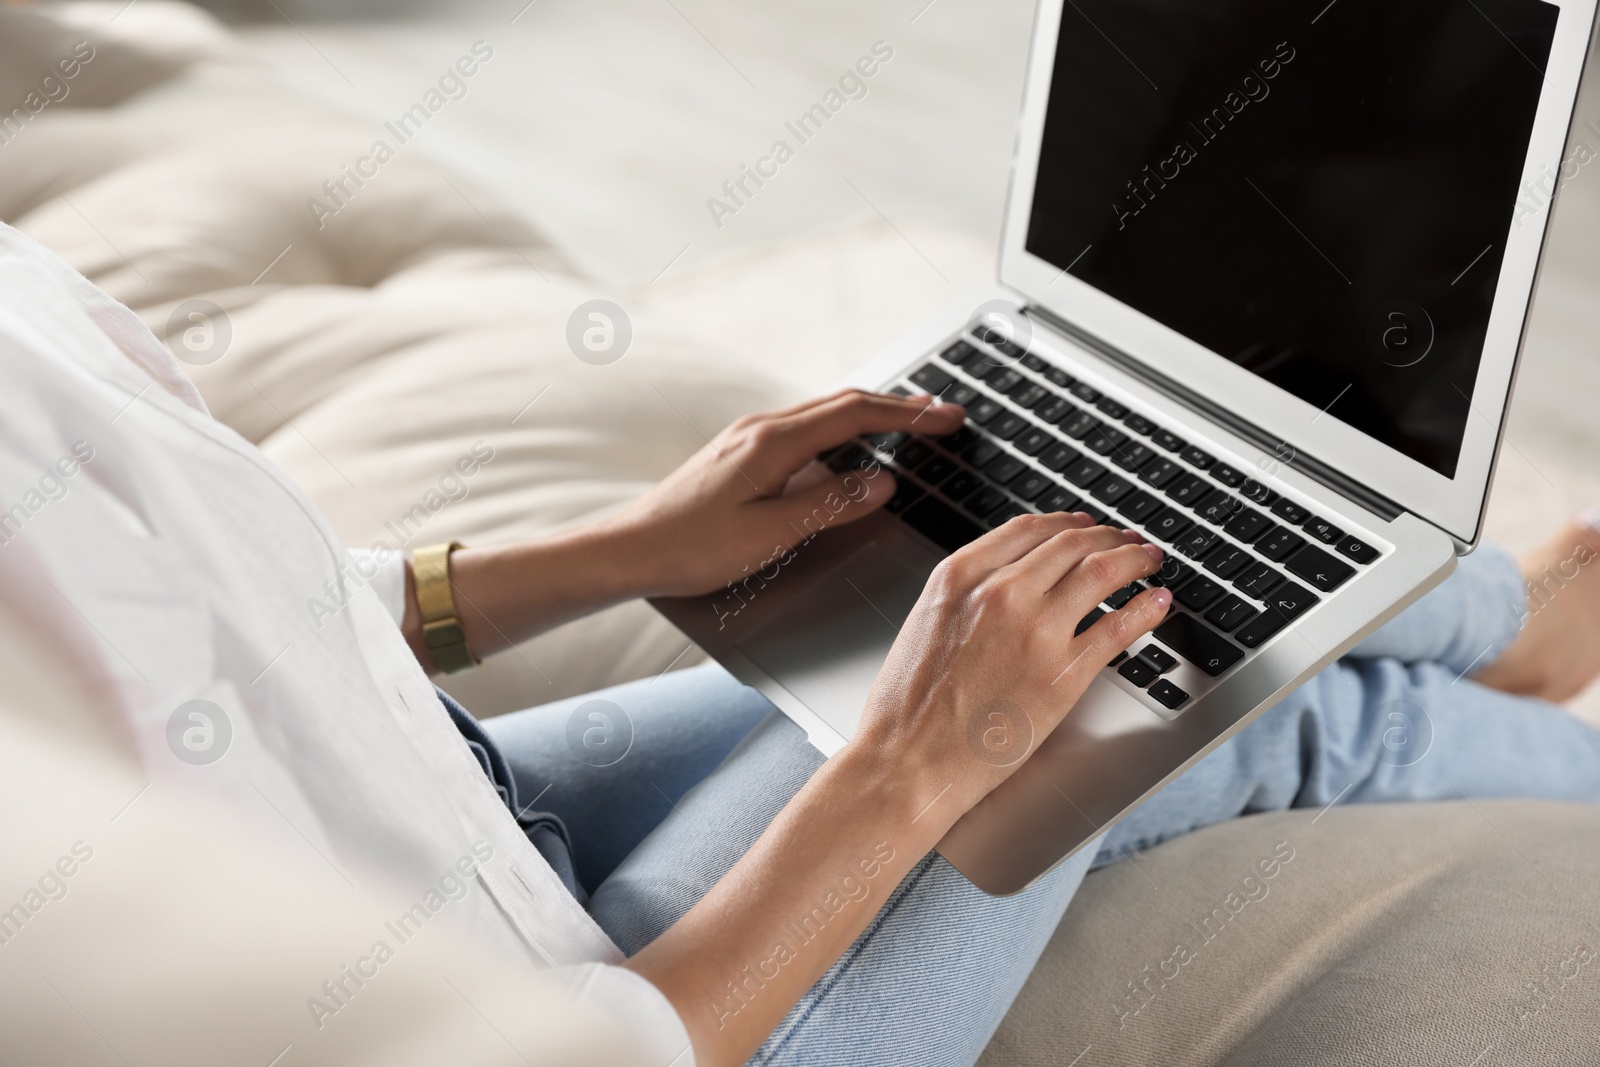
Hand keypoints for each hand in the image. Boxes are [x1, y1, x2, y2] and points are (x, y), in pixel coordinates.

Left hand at [597, 389, 964, 598]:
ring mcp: (748, 437)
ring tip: (908, 421)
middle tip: (942, 415)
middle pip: (842, 404)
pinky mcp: (740, 454)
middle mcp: (761, 428)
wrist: (629, 550)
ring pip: (823, 414)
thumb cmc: (690, 547)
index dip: (909, 416)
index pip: (856, 414)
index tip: (948, 418)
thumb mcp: (771, 534)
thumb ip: (830, 504)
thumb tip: (883, 483)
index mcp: (772, 442)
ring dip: (869, 415)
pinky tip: (848, 446)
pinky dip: (839, 431)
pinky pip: (804, 430)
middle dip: (897, 407)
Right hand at [851, 511, 1173, 822]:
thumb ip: (966, 595)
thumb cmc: (907, 707)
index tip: (1085, 526)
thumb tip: (1006, 584)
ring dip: (1135, 560)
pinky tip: (1157, 603)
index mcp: (961, 576)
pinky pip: (1120, 626)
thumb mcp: (925, 624)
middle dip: (1109, 537)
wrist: (907, 760)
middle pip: (1073, 544)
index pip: (1029, 529)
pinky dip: (1146, 608)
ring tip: (1149, 562)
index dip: (1067, 523)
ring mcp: (1037, 630)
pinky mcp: (1064, 673)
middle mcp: (1002, 592)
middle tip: (1128, 541)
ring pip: (1103, 571)